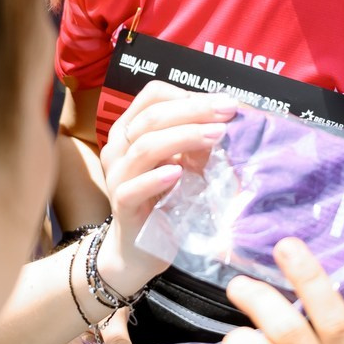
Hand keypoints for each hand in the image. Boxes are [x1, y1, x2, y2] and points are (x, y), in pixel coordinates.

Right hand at [95, 81, 235, 294]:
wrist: (139, 248)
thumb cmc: (164, 199)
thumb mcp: (183, 163)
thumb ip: (196, 142)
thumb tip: (226, 119)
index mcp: (131, 129)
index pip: (152, 95)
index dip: (188, 95)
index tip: (224, 103)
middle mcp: (118, 147)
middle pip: (152, 116)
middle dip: (194, 111)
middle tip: (227, 113)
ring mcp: (116, 176)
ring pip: (144, 147)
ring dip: (183, 137)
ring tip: (216, 136)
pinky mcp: (121, 205)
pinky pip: (133, 187)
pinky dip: (157, 177)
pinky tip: (179, 173)